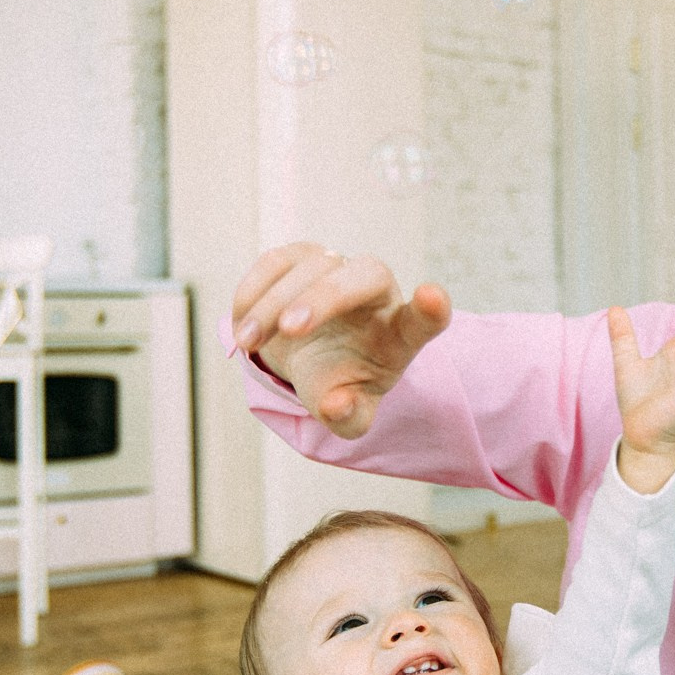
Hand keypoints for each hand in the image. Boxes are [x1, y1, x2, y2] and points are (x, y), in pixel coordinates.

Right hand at [231, 244, 451, 438]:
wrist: (309, 359)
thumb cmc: (339, 384)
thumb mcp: (347, 414)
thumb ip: (349, 418)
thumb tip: (338, 406)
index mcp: (400, 332)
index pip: (425, 319)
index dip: (430, 309)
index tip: (431, 298)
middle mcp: (377, 291)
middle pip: (366, 276)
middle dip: (327, 297)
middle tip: (290, 328)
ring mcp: (339, 267)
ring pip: (313, 266)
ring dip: (275, 302)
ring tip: (248, 342)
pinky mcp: (301, 257)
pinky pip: (278, 260)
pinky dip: (254, 289)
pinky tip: (243, 324)